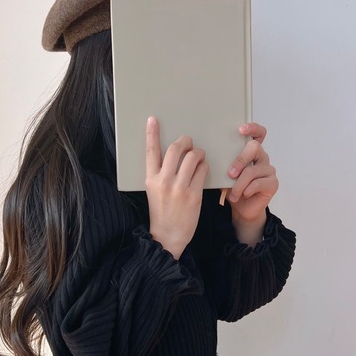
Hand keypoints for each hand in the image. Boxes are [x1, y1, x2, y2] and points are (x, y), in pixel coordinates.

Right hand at [145, 116, 208, 258]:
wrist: (168, 236)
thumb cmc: (162, 212)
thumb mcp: (154, 191)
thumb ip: (161, 174)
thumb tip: (175, 156)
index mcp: (151, 179)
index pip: (150, 151)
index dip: (152, 133)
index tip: (153, 119)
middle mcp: (164, 181)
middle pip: (175, 149)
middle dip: (184, 141)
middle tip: (188, 142)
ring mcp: (179, 188)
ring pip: (192, 157)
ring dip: (198, 153)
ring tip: (199, 156)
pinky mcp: (194, 194)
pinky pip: (203, 171)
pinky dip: (205, 166)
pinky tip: (203, 169)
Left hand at [227, 122, 278, 244]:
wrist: (241, 209)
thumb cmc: (232, 188)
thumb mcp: (223, 173)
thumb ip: (222, 162)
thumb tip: (207, 155)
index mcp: (251, 152)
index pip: (258, 133)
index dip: (252, 128)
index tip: (241, 130)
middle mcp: (262, 158)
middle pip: (255, 148)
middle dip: (240, 160)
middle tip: (230, 173)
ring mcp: (269, 170)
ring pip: (252, 170)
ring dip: (239, 183)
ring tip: (233, 194)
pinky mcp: (273, 183)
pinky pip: (258, 183)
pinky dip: (247, 190)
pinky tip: (242, 195)